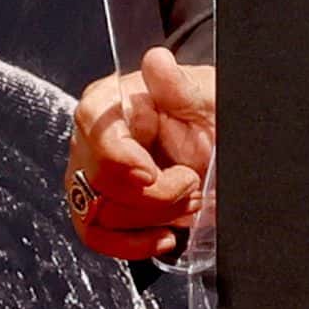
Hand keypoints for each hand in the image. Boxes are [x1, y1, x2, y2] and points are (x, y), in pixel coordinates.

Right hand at [66, 49, 217, 258]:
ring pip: (98, 213)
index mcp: (114, 100)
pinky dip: (131, 245)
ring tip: (187, 205)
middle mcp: (95, 137)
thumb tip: (157, 63)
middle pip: (98, 180)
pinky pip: (96, 235)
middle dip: (153, 195)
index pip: (93, 126)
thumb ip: (180, 87)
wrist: (215, 145)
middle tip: (191, 185)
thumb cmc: (207, 115)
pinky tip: (163, 237)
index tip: (151, 174)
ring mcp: (93, 174)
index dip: (119, 157)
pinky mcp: (99, 206)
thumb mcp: (207, 99)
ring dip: (150, 220)